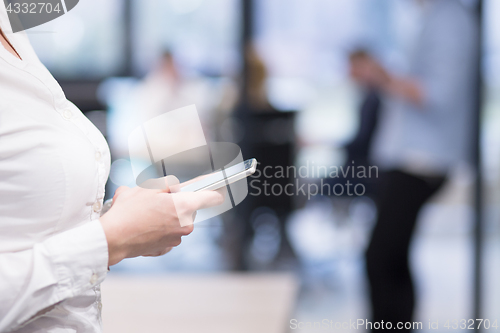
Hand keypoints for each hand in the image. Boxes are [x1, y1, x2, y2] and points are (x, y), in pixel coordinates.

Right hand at [100, 179, 224, 265]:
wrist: (112, 238)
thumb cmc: (128, 211)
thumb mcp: (147, 188)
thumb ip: (168, 185)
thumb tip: (176, 186)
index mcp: (184, 206)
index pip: (212, 197)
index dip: (214, 190)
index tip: (215, 186)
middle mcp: (185, 224)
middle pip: (190, 209)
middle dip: (177, 204)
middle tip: (158, 200)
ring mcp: (177, 238)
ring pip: (177, 222)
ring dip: (166, 217)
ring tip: (145, 214)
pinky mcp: (166, 248)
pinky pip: (168, 234)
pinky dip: (159, 230)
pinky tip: (144, 226)